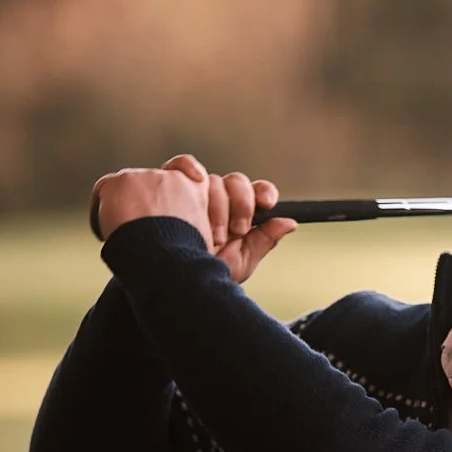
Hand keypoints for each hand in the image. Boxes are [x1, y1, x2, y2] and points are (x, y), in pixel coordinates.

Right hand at [91, 154, 295, 283]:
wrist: (161, 284)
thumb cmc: (195, 277)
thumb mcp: (236, 264)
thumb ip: (263, 241)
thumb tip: (290, 222)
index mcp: (231, 215)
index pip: (250, 192)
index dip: (260, 192)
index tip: (268, 202)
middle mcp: (211, 201)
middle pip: (231, 182)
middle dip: (238, 204)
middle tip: (235, 230)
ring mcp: (186, 193)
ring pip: (208, 177)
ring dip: (214, 203)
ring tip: (209, 233)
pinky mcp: (164, 188)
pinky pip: (175, 166)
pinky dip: (185, 168)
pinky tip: (190, 181)